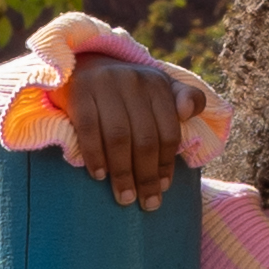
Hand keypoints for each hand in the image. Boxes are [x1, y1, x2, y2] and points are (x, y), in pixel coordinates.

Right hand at [53, 44, 198, 210]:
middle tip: (147, 203)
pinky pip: (89, 130)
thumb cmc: (126, 88)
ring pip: (118, 137)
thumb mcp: (157, 88)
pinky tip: (99, 175)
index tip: (164, 188)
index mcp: (157, 84)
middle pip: (144, 138)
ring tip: (124, 197)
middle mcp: (133, 81)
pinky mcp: (79, 92)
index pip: (167, 130)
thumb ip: (183, 98)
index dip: (167, 163)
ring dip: (122, 172)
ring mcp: (105, 85)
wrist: (83, 64)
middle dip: (147, 176)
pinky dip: (95, 155)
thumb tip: (188, 113)